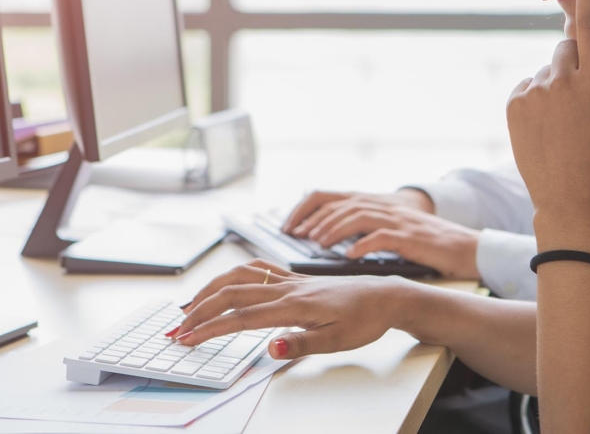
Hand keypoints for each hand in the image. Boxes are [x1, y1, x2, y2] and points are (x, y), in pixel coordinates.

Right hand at [175, 259, 408, 359]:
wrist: (385, 296)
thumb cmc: (364, 319)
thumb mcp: (338, 340)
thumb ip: (302, 343)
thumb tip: (269, 348)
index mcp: (294, 305)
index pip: (241, 317)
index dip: (210, 329)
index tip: (185, 340)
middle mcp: (287, 288)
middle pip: (232, 293)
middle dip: (199, 310)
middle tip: (175, 330)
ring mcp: (290, 281)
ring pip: (241, 277)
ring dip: (212, 289)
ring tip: (191, 306)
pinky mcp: (296, 279)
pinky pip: (258, 270)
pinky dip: (235, 275)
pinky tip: (229, 283)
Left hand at [298, 200, 479, 278]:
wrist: (465, 245)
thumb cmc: (425, 242)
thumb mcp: (390, 227)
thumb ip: (362, 227)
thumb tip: (327, 238)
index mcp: (373, 203)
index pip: (329, 195)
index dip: (305, 209)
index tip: (288, 227)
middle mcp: (382, 206)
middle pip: (339, 203)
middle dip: (313, 220)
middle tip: (295, 236)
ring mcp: (397, 220)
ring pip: (357, 216)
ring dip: (333, 229)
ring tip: (316, 244)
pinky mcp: (410, 237)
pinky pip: (382, 237)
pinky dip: (363, 245)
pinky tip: (350, 256)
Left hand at [506, 0, 589, 245]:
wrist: (565, 193)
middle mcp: (563, 80)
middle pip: (567, 47)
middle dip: (576, 61)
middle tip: (580, 97)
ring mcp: (536, 91)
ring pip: (548, 68)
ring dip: (555, 83)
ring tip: (561, 119)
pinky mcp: (515, 101)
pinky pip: (529, 84)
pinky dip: (536, 96)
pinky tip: (544, 124)